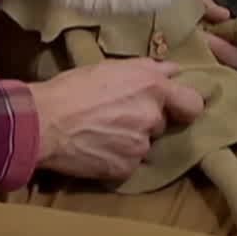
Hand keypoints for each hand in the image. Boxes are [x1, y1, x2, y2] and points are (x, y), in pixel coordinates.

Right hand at [27, 57, 205, 181]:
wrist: (43, 122)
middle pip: (161, 123)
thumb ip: (148, 68)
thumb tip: (173, 69)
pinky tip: (97, 148)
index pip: (193, 104)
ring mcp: (140, 145)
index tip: (175, 109)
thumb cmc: (73, 88)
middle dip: (146, 120)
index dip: (184, 107)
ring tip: (102, 132)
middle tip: (118, 115)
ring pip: (144, 144)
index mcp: (153, 86)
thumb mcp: (111, 67)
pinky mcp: (125, 168)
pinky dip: (117, 158)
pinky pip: (129, 163)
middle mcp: (152, 116)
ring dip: (130, 140)